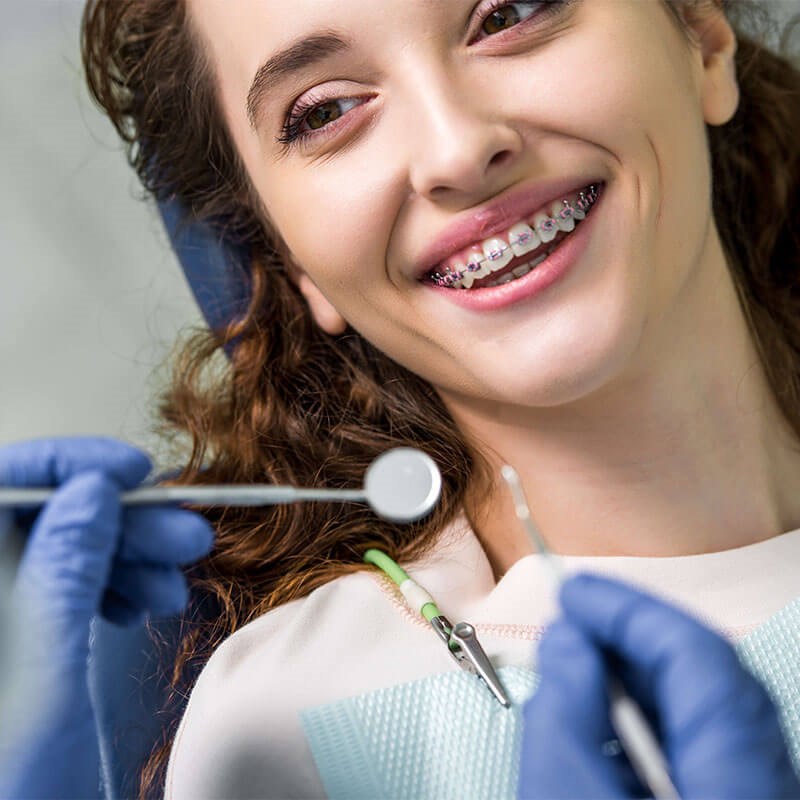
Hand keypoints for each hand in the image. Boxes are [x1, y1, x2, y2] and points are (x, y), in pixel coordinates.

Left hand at [0, 436, 213, 798]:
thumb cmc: (11, 788)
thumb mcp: (39, 680)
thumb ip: (61, 576)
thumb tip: (91, 490)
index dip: (67, 465)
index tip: (134, 471)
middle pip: (41, 519)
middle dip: (120, 520)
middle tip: (185, 536)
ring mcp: (3, 617)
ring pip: (63, 551)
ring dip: (127, 555)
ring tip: (175, 581)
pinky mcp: (21, 641)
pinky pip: (69, 588)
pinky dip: (115, 585)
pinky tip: (145, 603)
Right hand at [518, 573, 799, 798]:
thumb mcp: (562, 794)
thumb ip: (563, 711)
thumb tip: (567, 637)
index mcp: (734, 780)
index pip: (699, 657)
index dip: (631, 611)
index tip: (573, 593)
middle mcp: (763, 783)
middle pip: (710, 676)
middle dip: (634, 636)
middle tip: (572, 619)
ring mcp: (753, 792)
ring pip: (705, 708)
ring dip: (638, 674)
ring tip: (578, 664)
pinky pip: (699, 741)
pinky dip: (649, 714)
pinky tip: (603, 718)